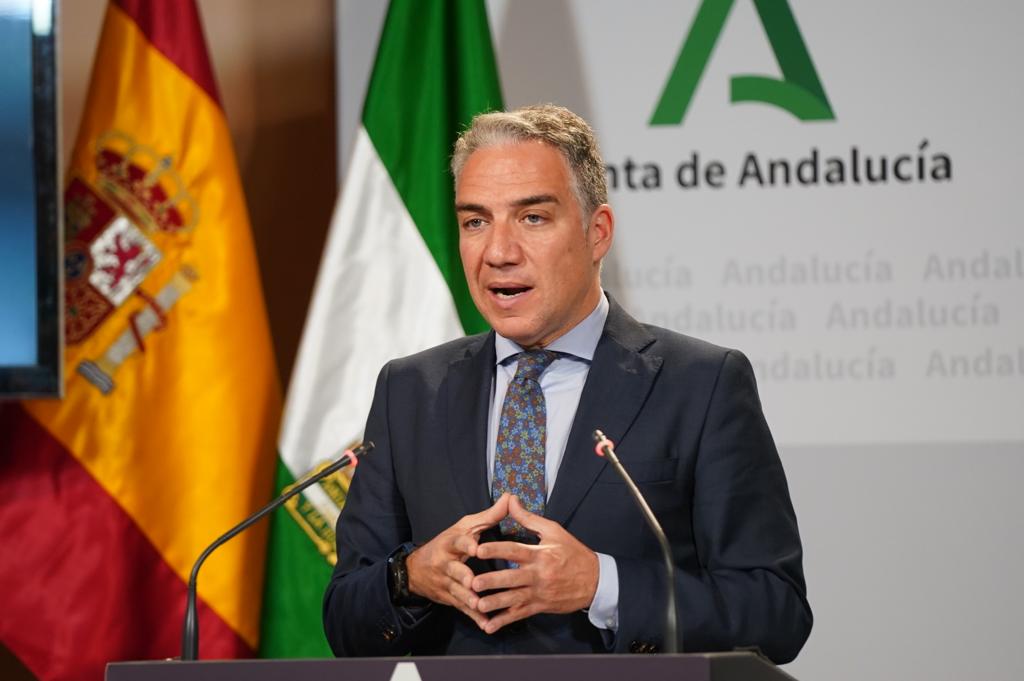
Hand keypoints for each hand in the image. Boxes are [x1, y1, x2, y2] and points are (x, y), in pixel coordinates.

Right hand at [405, 493, 509, 628]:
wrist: (417, 569)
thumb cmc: (448, 543)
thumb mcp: (465, 527)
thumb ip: (489, 516)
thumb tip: (511, 497)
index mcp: (451, 543)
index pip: (457, 542)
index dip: (465, 545)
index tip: (475, 548)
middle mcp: (445, 564)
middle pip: (454, 570)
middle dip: (463, 577)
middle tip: (473, 583)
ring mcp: (446, 583)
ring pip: (458, 592)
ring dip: (469, 600)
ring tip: (480, 605)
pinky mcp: (449, 598)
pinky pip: (462, 608)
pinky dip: (474, 617)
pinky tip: (487, 624)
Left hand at [471, 495, 598, 633]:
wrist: (595, 580)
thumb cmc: (573, 553)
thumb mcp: (553, 531)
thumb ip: (528, 518)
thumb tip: (510, 500)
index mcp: (540, 554)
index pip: (514, 551)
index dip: (496, 550)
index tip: (478, 549)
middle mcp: (538, 574)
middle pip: (511, 578)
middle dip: (492, 581)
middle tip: (473, 582)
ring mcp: (539, 592)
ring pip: (514, 599)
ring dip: (495, 603)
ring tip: (477, 605)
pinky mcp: (540, 606)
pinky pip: (520, 615)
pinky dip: (504, 621)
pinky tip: (489, 626)